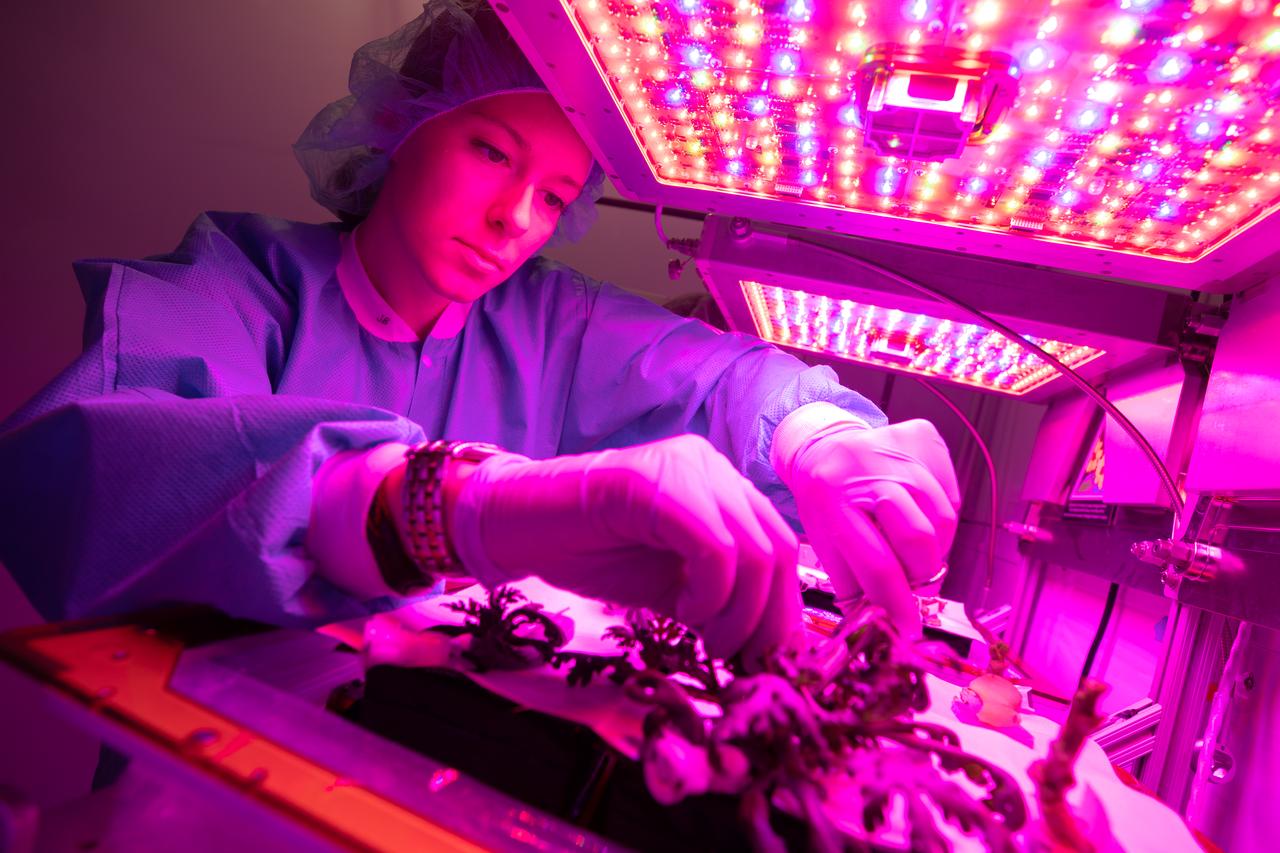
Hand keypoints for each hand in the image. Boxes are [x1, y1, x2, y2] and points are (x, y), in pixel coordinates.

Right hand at [449, 434, 799, 662]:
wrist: (518, 525)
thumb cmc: (589, 552)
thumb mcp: (670, 585)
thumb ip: (718, 601)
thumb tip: (768, 648)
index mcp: (722, 487)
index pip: (781, 547)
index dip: (783, 610)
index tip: (767, 659)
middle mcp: (712, 468)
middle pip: (777, 549)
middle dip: (769, 620)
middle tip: (742, 661)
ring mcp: (687, 468)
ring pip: (753, 550)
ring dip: (739, 614)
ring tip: (709, 643)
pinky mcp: (657, 482)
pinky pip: (713, 547)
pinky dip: (710, 594)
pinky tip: (683, 611)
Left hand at [775, 414, 959, 637]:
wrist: (825, 446)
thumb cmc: (826, 503)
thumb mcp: (826, 543)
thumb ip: (854, 587)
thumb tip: (885, 628)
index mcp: (828, 499)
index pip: (877, 564)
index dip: (899, 604)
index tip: (910, 628)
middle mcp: (863, 467)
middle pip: (919, 540)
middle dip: (920, 573)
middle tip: (911, 580)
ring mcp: (896, 447)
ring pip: (943, 521)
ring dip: (932, 548)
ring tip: (909, 547)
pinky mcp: (923, 437)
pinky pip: (951, 495)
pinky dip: (939, 518)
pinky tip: (916, 513)